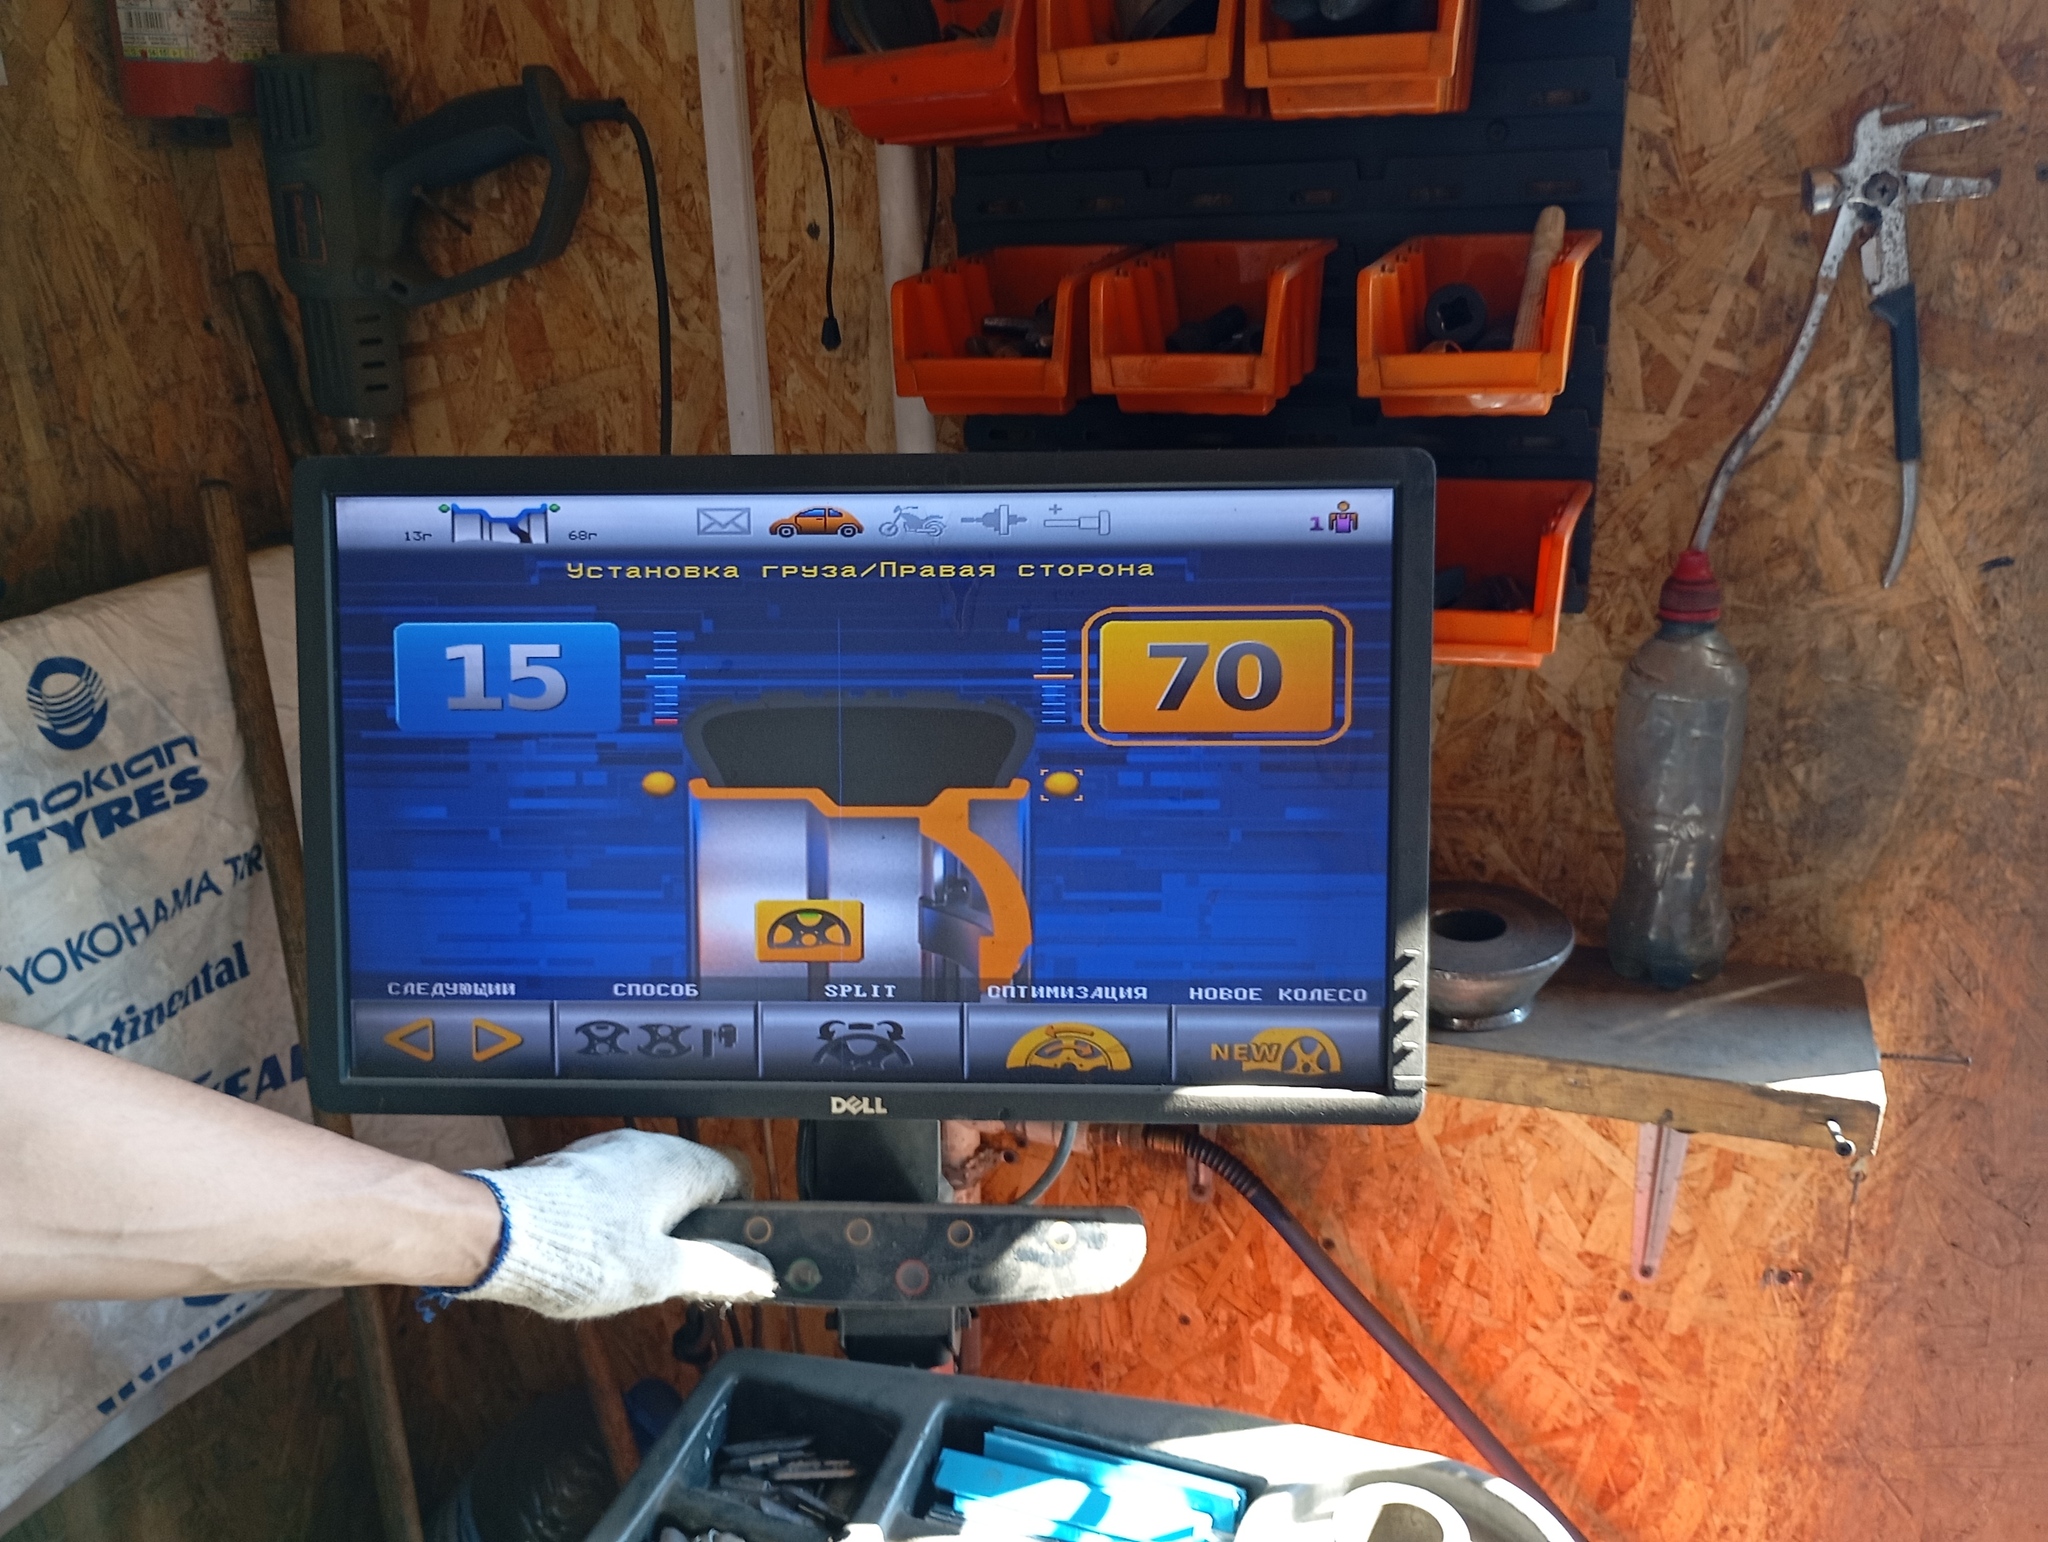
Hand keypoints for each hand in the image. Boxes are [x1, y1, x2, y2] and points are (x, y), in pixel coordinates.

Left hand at [453, 1129, 775, 1319]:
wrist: (492, 1234)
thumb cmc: (584, 1253)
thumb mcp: (661, 1274)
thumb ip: (718, 1270)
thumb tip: (764, 1272)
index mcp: (677, 1164)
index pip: (736, 1177)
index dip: (741, 1220)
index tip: (731, 1259)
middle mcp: (645, 1147)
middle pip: (692, 1186)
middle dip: (692, 1232)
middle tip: (680, 1279)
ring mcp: (604, 1154)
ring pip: (651, 1190)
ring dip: (653, 1230)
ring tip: (632, 1276)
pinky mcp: (571, 1169)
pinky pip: (614, 1193)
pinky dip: (616, 1224)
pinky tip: (594, 1260)